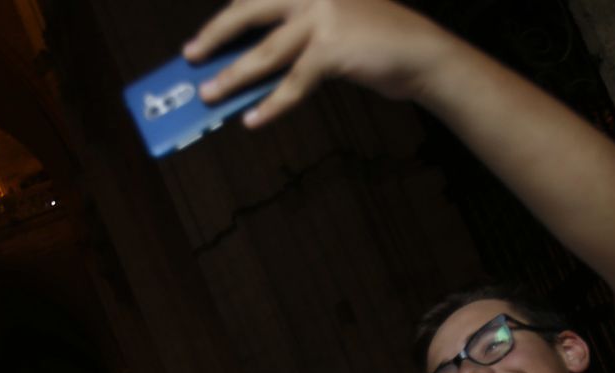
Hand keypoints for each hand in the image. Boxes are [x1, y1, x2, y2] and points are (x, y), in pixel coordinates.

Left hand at [185, 0, 454, 127]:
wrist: (424, 55)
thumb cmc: (376, 47)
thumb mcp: (332, 31)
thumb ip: (294, 42)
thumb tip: (248, 71)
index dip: (227, 17)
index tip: (202, 36)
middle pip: (248, 12)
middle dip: (214, 35)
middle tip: (189, 56)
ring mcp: (321, 17)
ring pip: (264, 52)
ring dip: (231, 76)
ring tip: (208, 94)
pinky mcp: (332, 49)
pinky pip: (292, 84)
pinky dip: (271, 105)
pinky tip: (252, 120)